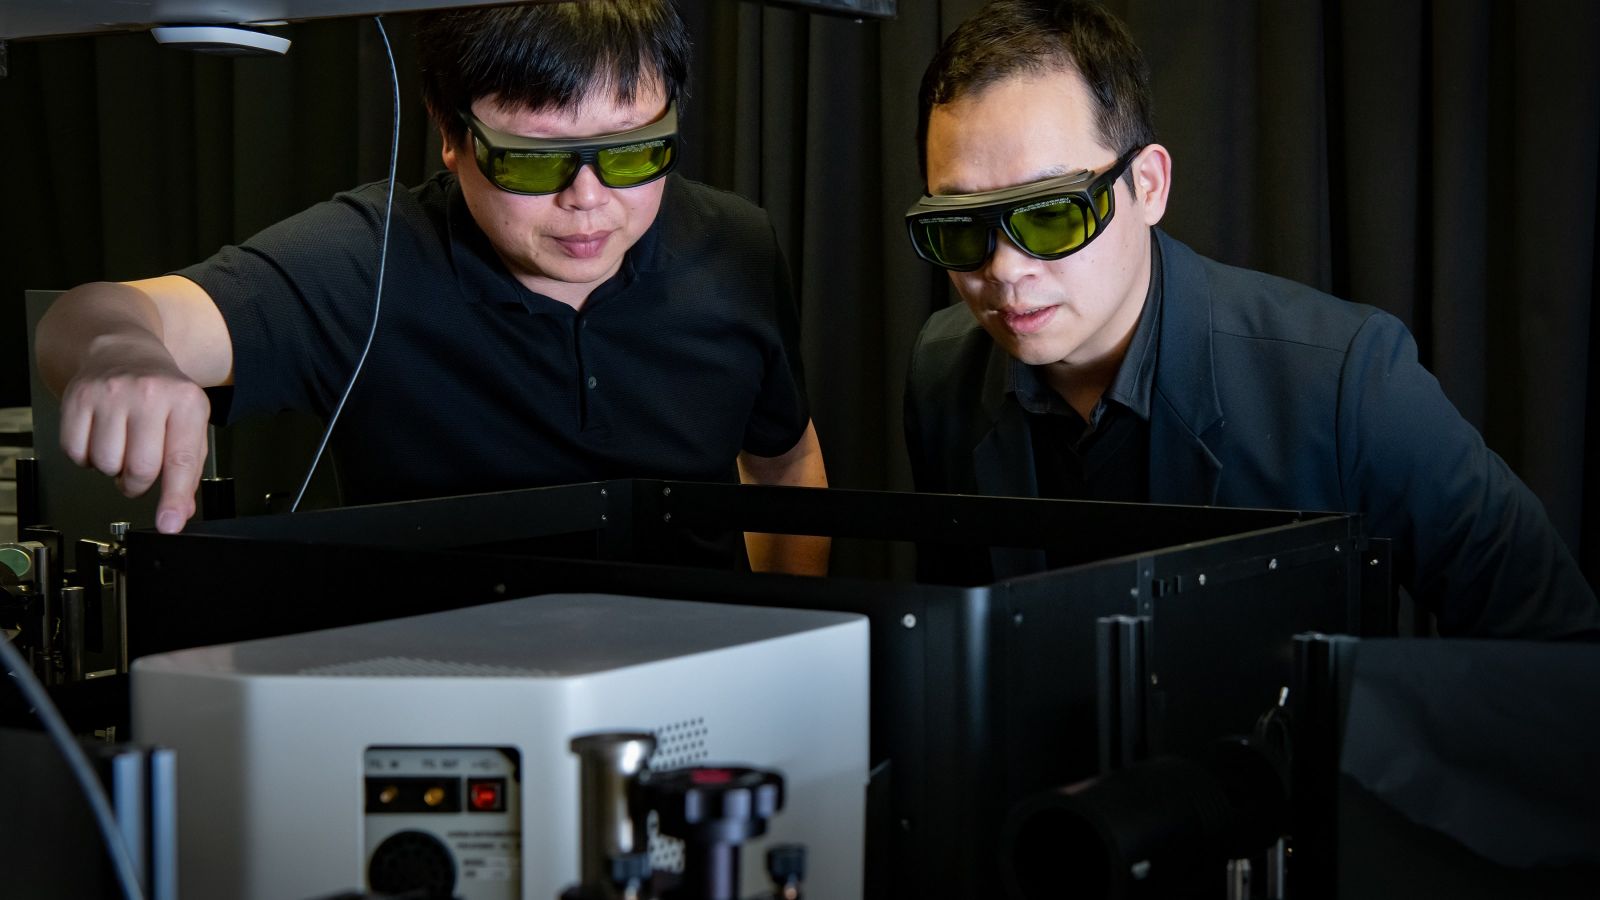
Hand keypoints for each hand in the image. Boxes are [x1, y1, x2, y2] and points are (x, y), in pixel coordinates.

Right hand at [57, 335, 210, 533]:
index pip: (181, 460)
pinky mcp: (78, 398)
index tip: (169, 524)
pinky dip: (87, 458)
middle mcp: (148, 394)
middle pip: (141, 469)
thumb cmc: (162, 394)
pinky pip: (76, 453)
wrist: (125, 353)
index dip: (174, 498)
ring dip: (113, 470)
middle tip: (140, 471)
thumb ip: (188, 469)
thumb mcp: (190, 422)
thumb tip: (179, 512)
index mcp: (186, 402)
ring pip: (107, 464)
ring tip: (122, 447)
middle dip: (139, 484)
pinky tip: (100, 438)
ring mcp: (110, 394)